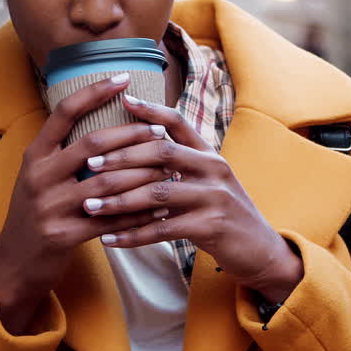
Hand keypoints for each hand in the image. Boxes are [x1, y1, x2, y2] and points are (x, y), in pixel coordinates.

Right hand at [0, 73, 177, 333]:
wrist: (13, 265)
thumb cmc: (36, 213)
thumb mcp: (39, 177)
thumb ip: (64, 152)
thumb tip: (108, 123)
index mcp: (35, 155)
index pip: (65, 112)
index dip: (95, 92)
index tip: (124, 77)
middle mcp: (39, 176)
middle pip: (94, 144)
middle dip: (132, 135)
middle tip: (161, 130)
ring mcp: (50, 206)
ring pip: (107, 183)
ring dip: (143, 175)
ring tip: (169, 168)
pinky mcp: (63, 235)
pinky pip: (111, 220)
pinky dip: (138, 214)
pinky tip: (160, 209)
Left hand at [80, 94, 303, 303]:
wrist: (260, 249)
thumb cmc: (225, 214)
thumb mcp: (210, 182)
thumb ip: (183, 166)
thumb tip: (141, 150)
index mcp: (210, 155)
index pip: (179, 122)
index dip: (151, 110)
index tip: (124, 101)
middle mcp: (214, 169)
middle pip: (162, 152)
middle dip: (121, 158)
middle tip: (90, 165)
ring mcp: (214, 197)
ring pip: (157, 192)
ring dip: (119, 201)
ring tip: (90, 206)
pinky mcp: (211, 226)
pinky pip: (163, 229)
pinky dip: (133, 235)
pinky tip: (109, 239)